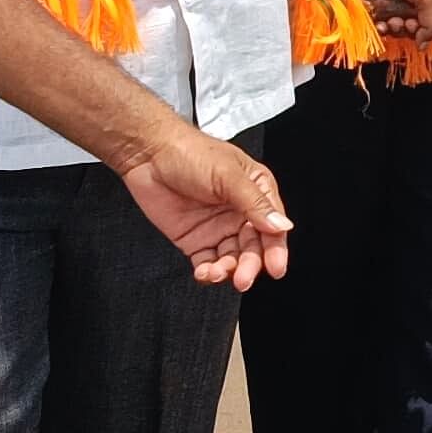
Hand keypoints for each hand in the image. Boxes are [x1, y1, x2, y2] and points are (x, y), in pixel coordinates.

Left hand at [121, 129, 293, 289]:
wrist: (149, 155)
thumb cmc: (191, 153)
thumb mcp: (228, 175)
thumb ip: (255, 203)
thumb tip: (281, 226)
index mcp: (257, 191)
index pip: (273, 226)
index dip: (276, 249)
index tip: (275, 268)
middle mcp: (240, 212)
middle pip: (254, 247)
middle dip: (251, 265)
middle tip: (244, 279)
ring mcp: (218, 228)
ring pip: (232, 259)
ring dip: (229, 271)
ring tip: (218, 273)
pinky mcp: (196, 240)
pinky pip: (208, 262)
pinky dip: (209, 272)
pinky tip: (205, 273)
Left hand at [361, 0, 431, 42]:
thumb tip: (424, 43)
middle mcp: (425, 1)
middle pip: (424, 29)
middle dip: (415, 30)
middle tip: (409, 23)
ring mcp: (404, 3)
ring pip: (404, 28)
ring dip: (398, 29)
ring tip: (393, 20)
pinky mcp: (386, 4)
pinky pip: (387, 24)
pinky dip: (384, 28)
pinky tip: (381, 24)